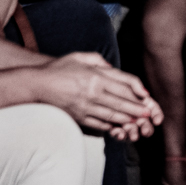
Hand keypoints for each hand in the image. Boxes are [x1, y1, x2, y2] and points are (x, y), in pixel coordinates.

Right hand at [38, 52, 163, 137]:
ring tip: (138, 122)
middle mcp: (92, 92)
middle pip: (120, 102)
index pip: (122, 84)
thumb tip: (112, 68)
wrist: (37, 85)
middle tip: (148, 114)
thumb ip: (98, 60)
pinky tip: (119, 127)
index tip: (146, 96)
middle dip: (136, 109)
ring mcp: (85, 106)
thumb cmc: (58, 69)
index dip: (136, 90)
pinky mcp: (78, 117)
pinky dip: (110, 126)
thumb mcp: (79, 57)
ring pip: (111, 114)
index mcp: (95, 76)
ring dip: (127, 119)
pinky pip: (98, 123)